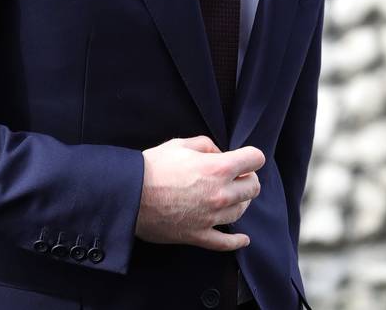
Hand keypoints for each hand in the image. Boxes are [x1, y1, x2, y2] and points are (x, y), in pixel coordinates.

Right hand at [135, 135, 263, 250]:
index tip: (245, 158)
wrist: (131, 195)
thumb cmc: (153, 166)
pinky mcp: (200, 236)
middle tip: (236, 176)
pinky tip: (243, 239)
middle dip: (248, 178)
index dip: (251, 156)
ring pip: (242, 211)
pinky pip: (226, 243)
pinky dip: (237, 241)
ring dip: (240, 201)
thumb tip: (219, 154)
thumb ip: (206, 145)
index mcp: (217, 167)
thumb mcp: (180, 144)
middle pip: (253, 187)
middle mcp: (220, 193)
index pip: (254, 159)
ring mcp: (211, 217)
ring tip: (229, 196)